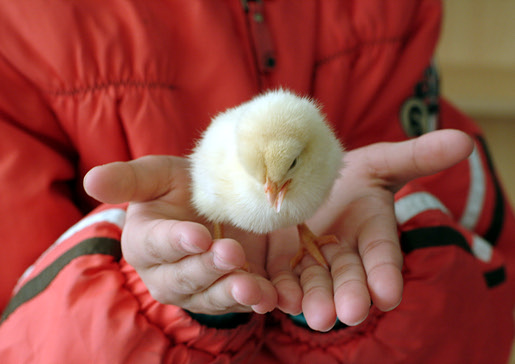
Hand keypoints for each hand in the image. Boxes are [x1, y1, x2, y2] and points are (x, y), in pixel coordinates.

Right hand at [84, 156, 276, 314]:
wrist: (213, 203)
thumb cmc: (180, 187)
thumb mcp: (157, 176)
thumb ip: (128, 180)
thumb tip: (89, 180)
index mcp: (145, 243)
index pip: (156, 245)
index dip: (176, 242)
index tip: (198, 235)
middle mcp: (168, 275)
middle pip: (185, 278)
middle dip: (208, 269)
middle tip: (231, 253)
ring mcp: (199, 290)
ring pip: (213, 298)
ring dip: (234, 294)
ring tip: (255, 289)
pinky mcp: (229, 294)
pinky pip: (243, 303)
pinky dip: (261, 301)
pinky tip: (274, 298)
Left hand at [265, 129, 473, 330]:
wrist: (301, 179)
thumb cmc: (345, 174)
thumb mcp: (378, 162)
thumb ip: (416, 157)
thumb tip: (465, 141)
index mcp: (370, 234)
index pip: (383, 256)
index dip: (386, 273)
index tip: (389, 294)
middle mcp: (343, 255)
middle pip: (348, 278)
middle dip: (351, 295)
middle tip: (351, 313)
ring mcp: (310, 263)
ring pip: (313, 286)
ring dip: (314, 301)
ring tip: (317, 316)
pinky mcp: (281, 264)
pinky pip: (278, 280)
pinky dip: (275, 291)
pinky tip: (271, 299)